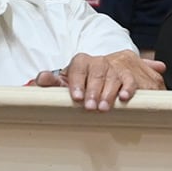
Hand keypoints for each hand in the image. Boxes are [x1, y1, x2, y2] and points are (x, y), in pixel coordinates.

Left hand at [33, 50, 166, 110]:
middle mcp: (100, 62)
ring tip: (103, 108)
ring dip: (108, 93)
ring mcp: (116, 68)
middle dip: (93, 91)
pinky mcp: (130, 76)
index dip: (77, 81)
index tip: (77, 97)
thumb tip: (41, 78)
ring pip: (113, 76)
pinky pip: (130, 79)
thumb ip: (52, 82)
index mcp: (82, 62)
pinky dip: (128, 88)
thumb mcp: (66, 83)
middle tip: (90, 107)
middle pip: (97, 72)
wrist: (106, 78)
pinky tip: (124, 98)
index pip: (79, 65)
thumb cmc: (81, 84)